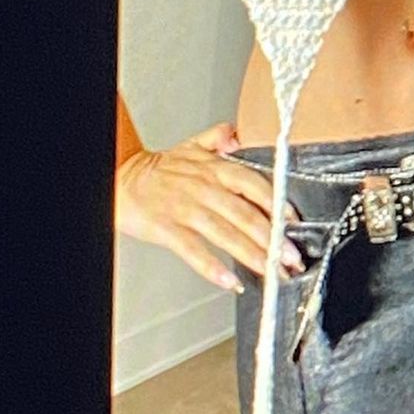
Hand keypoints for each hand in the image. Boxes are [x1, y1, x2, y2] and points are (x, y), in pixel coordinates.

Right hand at [114, 122, 306, 290]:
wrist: (120, 178)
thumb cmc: (159, 169)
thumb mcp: (191, 145)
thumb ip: (218, 138)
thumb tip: (238, 133)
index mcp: (214, 168)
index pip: (254, 184)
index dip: (277, 204)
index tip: (293, 222)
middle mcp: (204, 188)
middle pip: (245, 214)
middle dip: (273, 239)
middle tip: (291, 257)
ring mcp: (186, 209)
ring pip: (226, 234)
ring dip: (252, 255)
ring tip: (271, 271)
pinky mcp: (167, 229)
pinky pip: (193, 250)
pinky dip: (212, 267)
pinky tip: (230, 281)